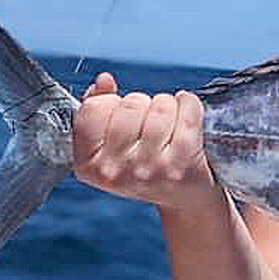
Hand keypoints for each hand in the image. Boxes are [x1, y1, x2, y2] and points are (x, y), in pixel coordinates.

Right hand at [72, 72, 222, 209]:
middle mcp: (116, 171)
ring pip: (159, 104)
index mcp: (89, 166)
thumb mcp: (112, 145)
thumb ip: (98, 109)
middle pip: (129, 104)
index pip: (92, 110)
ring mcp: (149, 168)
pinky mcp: (181, 163)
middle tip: (149, 122)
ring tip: (169, 123)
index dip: (110, 103)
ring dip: (167, 105)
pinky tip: (187, 115)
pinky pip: (186, 110)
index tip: (121, 116)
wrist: (183, 198)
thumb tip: (104, 81)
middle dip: (143, 104)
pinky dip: (189, 105)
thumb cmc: (145, 164)